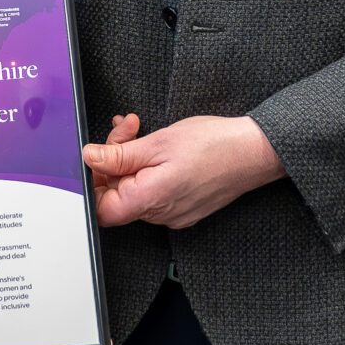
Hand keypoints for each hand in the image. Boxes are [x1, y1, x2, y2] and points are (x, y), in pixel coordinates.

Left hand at [87, 114, 285, 230]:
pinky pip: (154, 192)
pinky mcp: (183, 208)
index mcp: (150, 199)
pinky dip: (148, 169)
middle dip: (114, 159)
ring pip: (136, 190)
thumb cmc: (214, 145)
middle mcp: (161, 214)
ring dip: (131, 159)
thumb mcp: (158, 142)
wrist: (254, 152)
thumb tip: (90, 158)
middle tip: (126, 129)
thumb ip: (120, 155)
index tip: (98, 158)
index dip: (94, 183)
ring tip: (139, 131)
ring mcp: (173, 214)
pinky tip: (154, 147)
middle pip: (118, 195)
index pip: (102, 210)